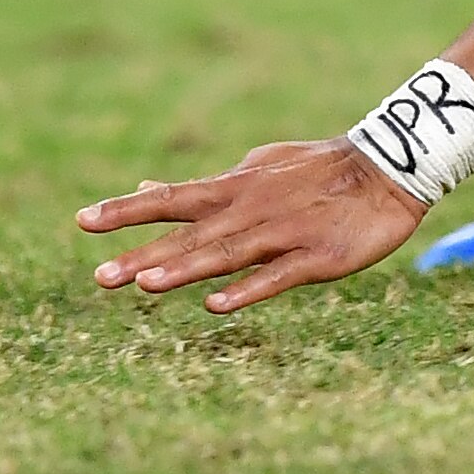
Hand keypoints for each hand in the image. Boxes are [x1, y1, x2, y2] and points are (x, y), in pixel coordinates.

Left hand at [80, 138, 423, 312]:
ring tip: (144, 287)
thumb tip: (149, 188)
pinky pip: (277, 276)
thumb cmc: (318, 169)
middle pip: (190, 234)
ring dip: (185, 269)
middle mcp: (251, 210)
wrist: (391, 168)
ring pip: (227, 254)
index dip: (127, 209)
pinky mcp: (318, 256)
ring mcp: (284, 233)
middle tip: (100, 278)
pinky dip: (246, 289)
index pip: (172, 197)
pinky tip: (216, 305)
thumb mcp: (256, 169)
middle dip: (145, 254)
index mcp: (235, 188)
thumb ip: (205, 186)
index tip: (82, 220)